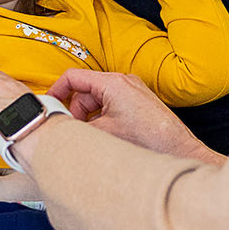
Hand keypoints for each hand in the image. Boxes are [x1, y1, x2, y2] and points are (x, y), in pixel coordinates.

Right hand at [47, 68, 221, 164]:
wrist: (179, 151)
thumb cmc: (149, 141)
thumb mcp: (103, 134)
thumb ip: (77, 128)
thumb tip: (58, 130)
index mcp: (112, 83)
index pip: (73, 77)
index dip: (56, 91)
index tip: (49, 107)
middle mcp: (124, 82)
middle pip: (84, 91)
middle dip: (74, 112)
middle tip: (72, 132)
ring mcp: (133, 92)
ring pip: (97, 101)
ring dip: (89, 119)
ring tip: (92, 139)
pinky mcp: (139, 103)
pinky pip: (111, 107)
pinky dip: (103, 120)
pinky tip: (105, 139)